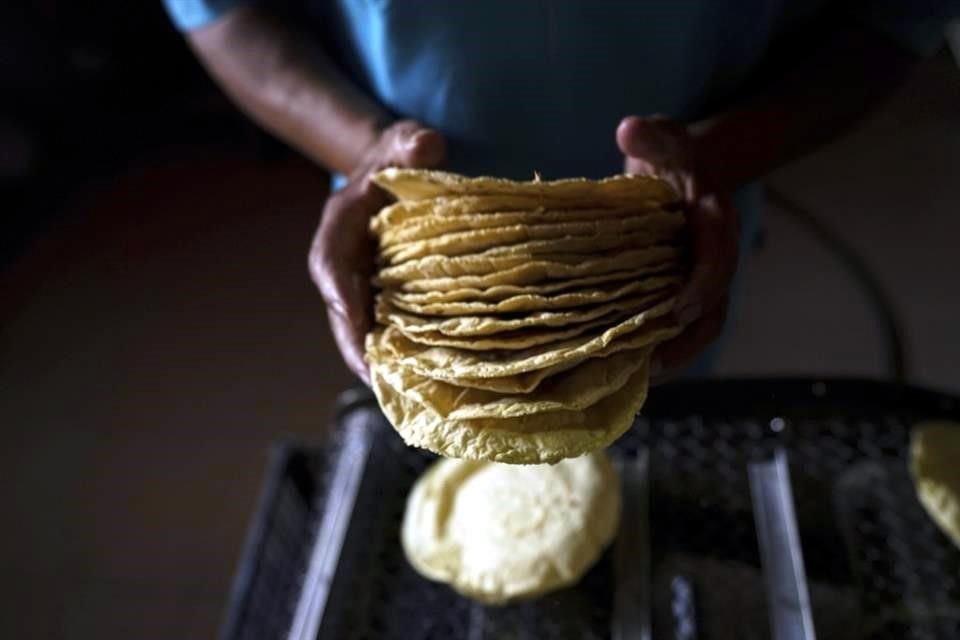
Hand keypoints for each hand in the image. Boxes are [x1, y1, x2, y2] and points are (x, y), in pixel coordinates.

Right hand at [309, 120, 445, 383]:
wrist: (393, 168)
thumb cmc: (395, 155)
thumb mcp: (401, 141)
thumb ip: (410, 142)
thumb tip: (428, 145)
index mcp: (338, 229)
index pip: (330, 265)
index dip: (340, 296)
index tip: (353, 323)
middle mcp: (344, 265)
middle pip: (343, 314)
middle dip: (357, 349)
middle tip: (379, 382)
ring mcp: (362, 285)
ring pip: (363, 330)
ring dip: (379, 361)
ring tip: (404, 392)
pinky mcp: (383, 296)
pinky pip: (387, 329)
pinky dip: (400, 353)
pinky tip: (425, 376)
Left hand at [616, 115, 738, 379]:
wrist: (689, 168)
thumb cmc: (671, 154)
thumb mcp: (663, 136)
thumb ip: (650, 135)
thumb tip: (628, 130)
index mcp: (714, 220)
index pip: (717, 257)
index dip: (703, 285)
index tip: (679, 309)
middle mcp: (714, 256)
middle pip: (713, 308)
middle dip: (686, 340)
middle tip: (652, 365)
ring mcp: (700, 278)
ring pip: (699, 326)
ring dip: (673, 354)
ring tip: (638, 378)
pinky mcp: (683, 290)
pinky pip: (679, 327)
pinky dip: (660, 348)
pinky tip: (631, 368)